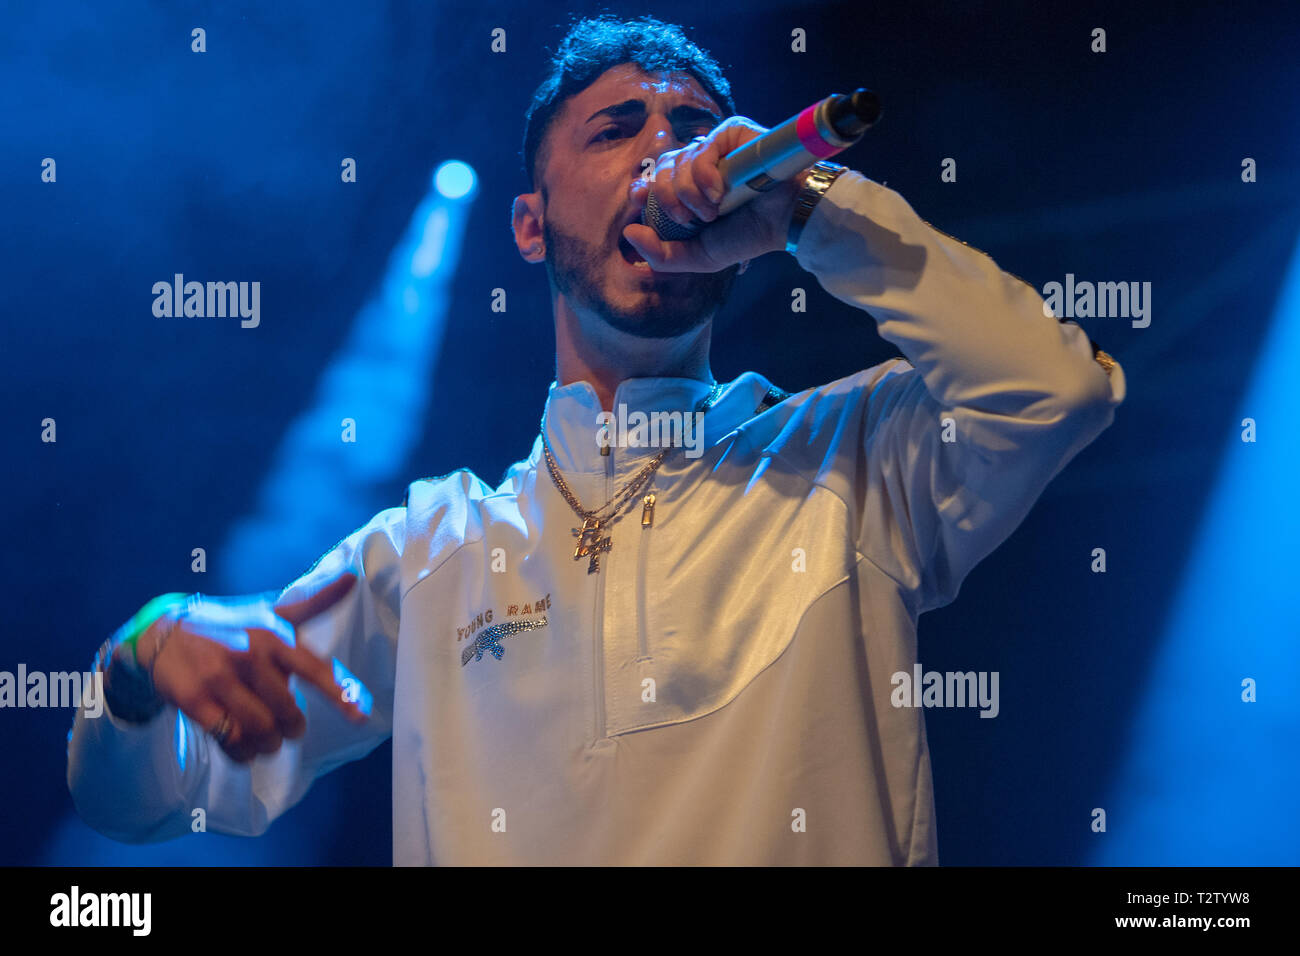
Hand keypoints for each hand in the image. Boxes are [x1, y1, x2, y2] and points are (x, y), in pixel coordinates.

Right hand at [138, 572, 366, 763]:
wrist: (164, 633)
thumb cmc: (231, 625)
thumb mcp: (271, 610)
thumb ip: (314, 602)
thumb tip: (352, 576)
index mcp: (274, 634)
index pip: (314, 668)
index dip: (338, 693)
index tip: (360, 716)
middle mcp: (249, 654)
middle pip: (287, 712)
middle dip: (293, 729)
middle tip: (289, 730)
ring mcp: (220, 677)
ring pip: (260, 730)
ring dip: (269, 744)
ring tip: (268, 742)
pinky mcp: (194, 699)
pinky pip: (229, 740)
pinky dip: (242, 753)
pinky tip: (243, 749)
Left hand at [622, 115, 811, 272]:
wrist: (785, 221)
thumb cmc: (747, 237)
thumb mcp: (698, 257)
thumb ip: (661, 255)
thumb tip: (628, 233)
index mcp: (688, 191)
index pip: (651, 179)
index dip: (642, 188)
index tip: (641, 200)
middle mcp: (698, 167)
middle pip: (660, 170)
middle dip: (667, 198)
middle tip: (690, 220)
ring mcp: (714, 149)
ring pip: (677, 160)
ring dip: (688, 192)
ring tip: (713, 211)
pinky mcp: (730, 134)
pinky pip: (701, 147)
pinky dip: (704, 174)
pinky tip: (719, 193)